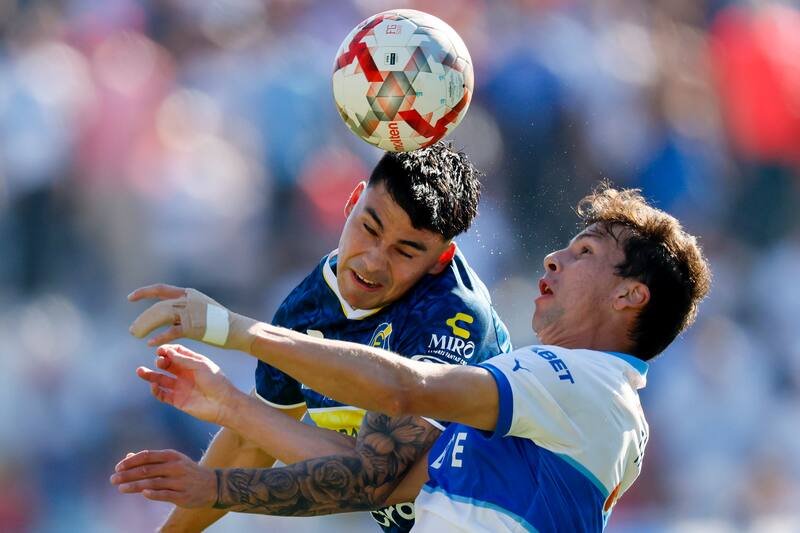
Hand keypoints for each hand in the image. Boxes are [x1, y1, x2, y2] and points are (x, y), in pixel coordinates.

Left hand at [111, 449, 217, 507]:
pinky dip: (153, 493)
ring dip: (134, 486)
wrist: (212, 485)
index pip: (147, 456)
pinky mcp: (182, 495)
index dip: (130, 462)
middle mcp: (175, 466)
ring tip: (121, 488)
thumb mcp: (172, 461)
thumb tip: (128, 457)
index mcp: (171, 455)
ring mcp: (179, 481)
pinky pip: (164, 494)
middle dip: (127, 475)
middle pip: (146, 470)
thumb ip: (151, 460)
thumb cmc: (187, 472)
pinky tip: (142, 493)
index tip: (117, 467)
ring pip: (152, 483)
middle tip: (113, 480)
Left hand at [128, 284, 255, 351]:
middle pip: (157, 307)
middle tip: (132, 330)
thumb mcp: (202, 306)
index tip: (130, 298)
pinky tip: (150, 344)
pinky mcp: (193, 327)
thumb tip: (169, 309)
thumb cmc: (220, 321)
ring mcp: (190, 312)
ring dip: (145, 326)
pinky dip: (159, 338)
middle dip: (142, 319)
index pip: (160, 289)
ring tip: (136, 335)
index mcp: (188, 293)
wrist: (237, 329)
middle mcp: (187, 300)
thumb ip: (184, 306)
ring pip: (161, 316)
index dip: (144, 293)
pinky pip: (171, 332)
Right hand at [137, 344, 242, 424]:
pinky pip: (162, 395)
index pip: (176, 354)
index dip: (167, 350)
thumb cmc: (216, 381)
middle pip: (167, 365)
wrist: (223, 403)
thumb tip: (168, 351)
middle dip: (160, 361)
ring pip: (161, 380)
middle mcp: (185, 374)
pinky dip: (155, 390)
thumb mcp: (201, 365)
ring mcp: (180, 387)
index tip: (160, 350)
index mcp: (193, 363)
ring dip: (150, 375)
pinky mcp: (177, 400)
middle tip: (159, 361)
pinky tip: (154, 385)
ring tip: (139, 371)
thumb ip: (184, 359)